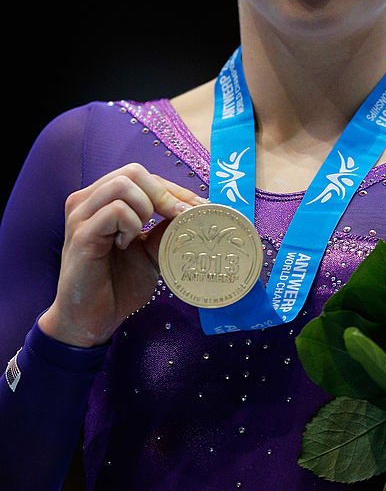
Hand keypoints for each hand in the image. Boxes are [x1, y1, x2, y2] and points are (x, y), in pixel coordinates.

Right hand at [39, 163, 205, 346]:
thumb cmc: (117, 284)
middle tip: (180, 218)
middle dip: (165, 194)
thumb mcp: (151, 252)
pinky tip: (125, 245)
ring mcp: (81, 215)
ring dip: (146, 208)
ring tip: (142, 234)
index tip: (200, 208)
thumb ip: (166, 229)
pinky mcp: (81, 234)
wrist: (92, 319)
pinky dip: (131, 225)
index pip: (143, 177)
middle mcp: (88, 201)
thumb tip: (195, 211)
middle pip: (133, 171)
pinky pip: (116, 211)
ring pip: (123, 184)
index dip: (174, 190)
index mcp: (103, 200)